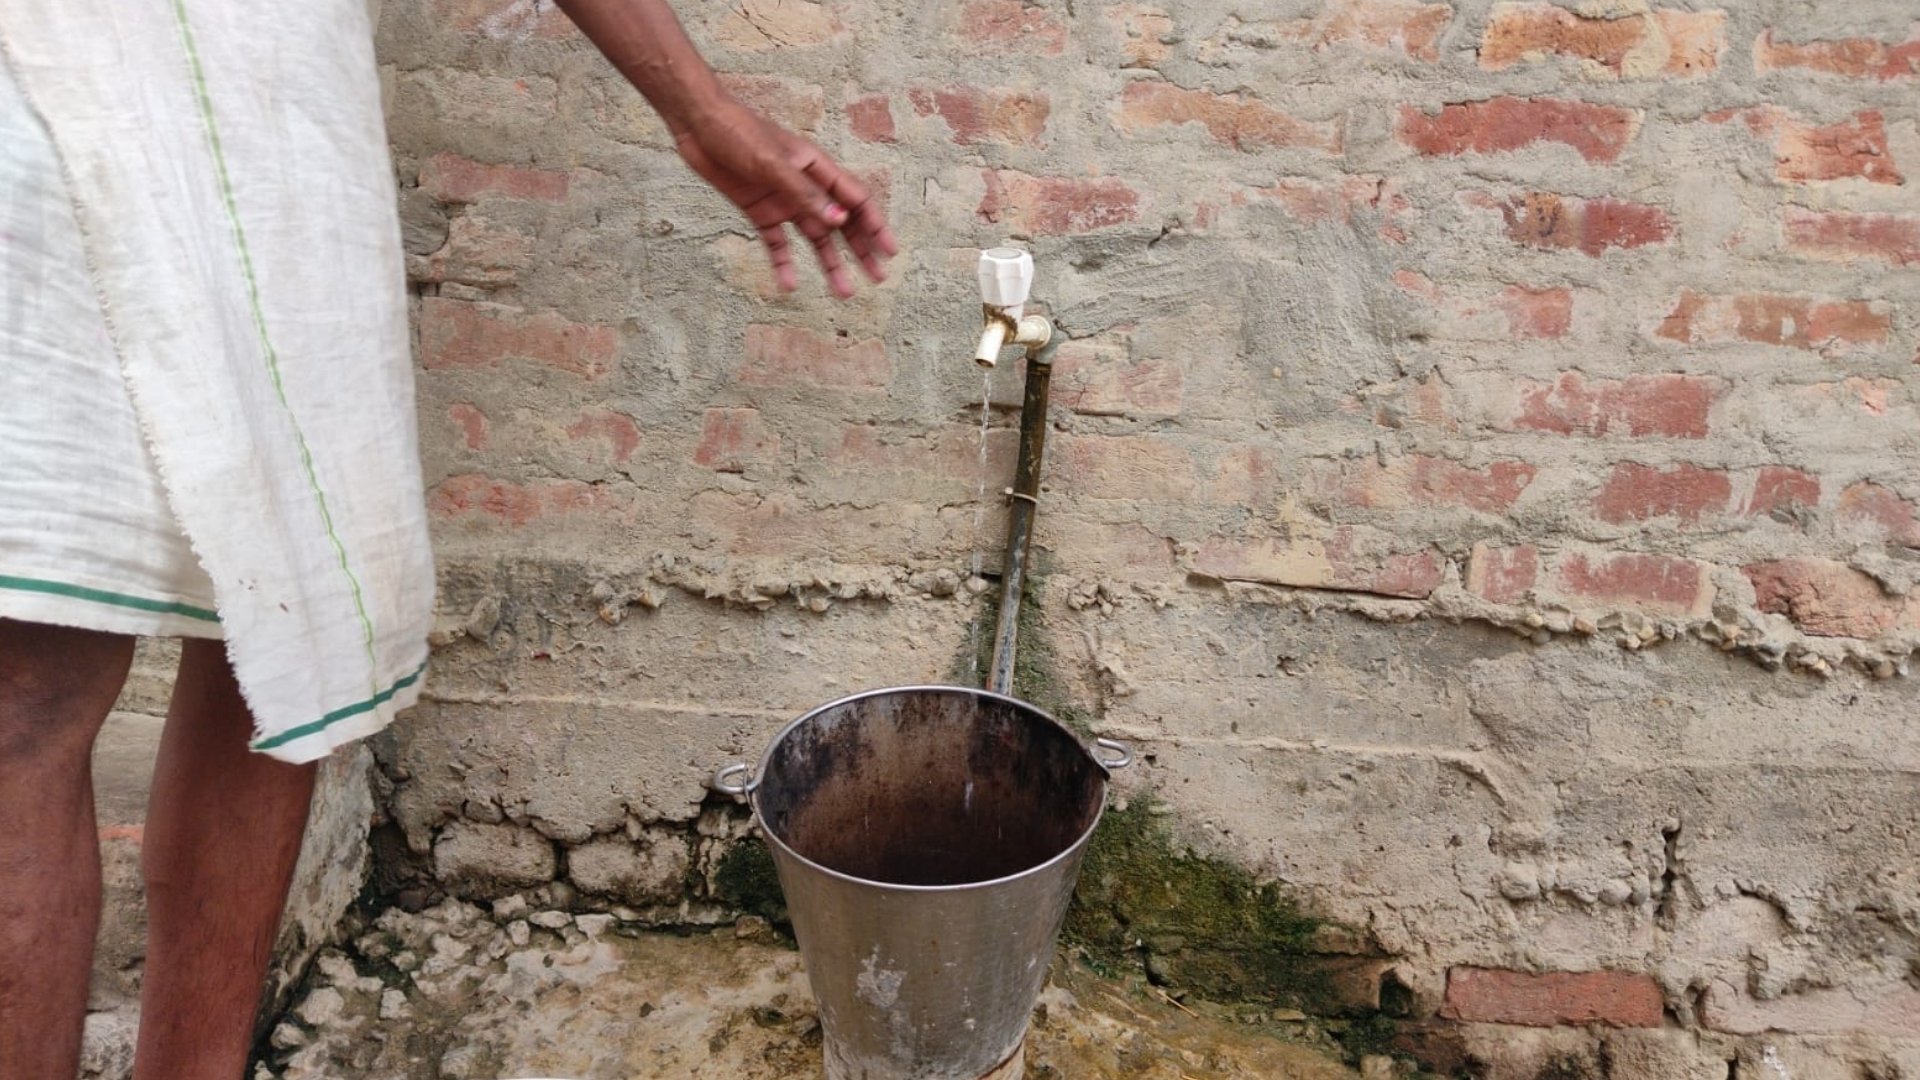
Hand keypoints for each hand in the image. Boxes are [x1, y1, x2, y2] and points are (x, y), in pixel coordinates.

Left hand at [676, 101, 897, 298]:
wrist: (698, 123)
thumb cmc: (737, 132)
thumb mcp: (772, 164)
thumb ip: (804, 195)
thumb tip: (839, 222)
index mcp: (817, 167)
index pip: (856, 200)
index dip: (875, 225)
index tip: (890, 251)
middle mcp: (805, 186)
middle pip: (842, 223)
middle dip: (861, 250)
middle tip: (877, 278)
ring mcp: (783, 200)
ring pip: (815, 237)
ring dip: (830, 263)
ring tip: (843, 292)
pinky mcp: (760, 210)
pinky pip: (777, 242)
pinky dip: (784, 263)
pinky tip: (789, 285)